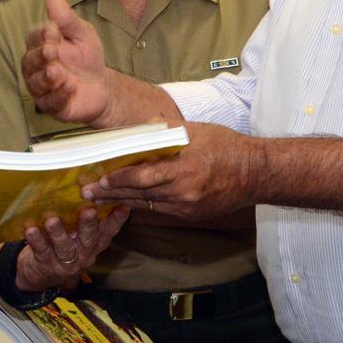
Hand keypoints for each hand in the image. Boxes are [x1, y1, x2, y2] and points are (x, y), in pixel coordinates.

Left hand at [17, 205, 130, 291]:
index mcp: (94, 244)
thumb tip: (91, 188)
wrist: (37, 274)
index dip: (117, 220)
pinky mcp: (46, 265)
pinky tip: (31, 229)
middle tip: (89, 210)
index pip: (108, 231)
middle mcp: (84, 255)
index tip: (124, 205)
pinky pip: (42, 251)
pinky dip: (36, 240)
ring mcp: (65, 262)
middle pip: (89, 239)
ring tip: (52, 220)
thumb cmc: (60, 245)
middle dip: (89, 225)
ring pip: (64, 247)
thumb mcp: (76, 235)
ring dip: (59, 232)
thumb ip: (84, 219)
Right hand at [22, 0, 110, 123]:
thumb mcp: (82, 33)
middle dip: (40, 56)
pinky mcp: (53, 106)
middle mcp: (36, 68)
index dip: (40, 35)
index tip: (53, 30)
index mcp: (40, 46)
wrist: (102, 86)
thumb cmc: (87, 57)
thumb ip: (67, 18)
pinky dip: (59, 95)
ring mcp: (42, 89)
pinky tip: (70, 86)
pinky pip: (50, 102)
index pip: (32, 39)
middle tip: (52, 51)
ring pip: (36, 83)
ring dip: (46, 77)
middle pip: (30, 62)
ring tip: (58, 71)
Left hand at [81, 123, 254, 221]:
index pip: (142, 177)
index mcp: (184, 168)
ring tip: (99, 200)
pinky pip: (160, 211)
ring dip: (121, 202)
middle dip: (111, 194)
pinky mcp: (191, 215)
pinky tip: (126, 204)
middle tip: (88, 193)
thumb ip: (166, 130)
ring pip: (146, 205)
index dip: (118, 179)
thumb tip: (141, 127)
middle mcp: (183, 191)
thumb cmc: (226, 147)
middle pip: (139, 195)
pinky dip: (141, 206)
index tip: (99, 178)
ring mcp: (187, 206)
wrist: (255, 174)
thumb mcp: (196, 130)